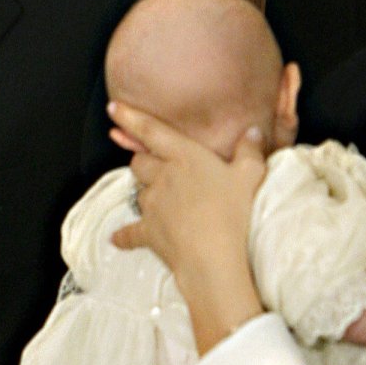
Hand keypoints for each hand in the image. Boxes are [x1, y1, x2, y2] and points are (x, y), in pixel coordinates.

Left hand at [108, 101, 267, 351]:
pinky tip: (117, 239)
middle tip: (154, 162)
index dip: (130, 117)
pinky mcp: (148, 232)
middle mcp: (163, 176)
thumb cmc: (234, 212)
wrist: (214, 257)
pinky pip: (130, 232)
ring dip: (145, 191)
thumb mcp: (250, 174)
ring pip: (138, 191)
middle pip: (140, 162)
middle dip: (144, 159)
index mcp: (185, 156)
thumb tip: (252, 131)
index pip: (151, 130)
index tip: (113, 107)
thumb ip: (249, 149)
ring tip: (158, 197)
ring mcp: (152, 205)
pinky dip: (125, 235)